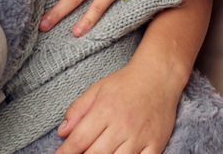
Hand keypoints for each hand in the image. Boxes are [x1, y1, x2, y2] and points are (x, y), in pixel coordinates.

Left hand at [53, 61, 178, 153]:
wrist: (159, 76)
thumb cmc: (126, 83)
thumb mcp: (97, 89)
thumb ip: (78, 110)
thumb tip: (62, 132)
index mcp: (105, 110)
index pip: (79, 140)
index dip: (66, 153)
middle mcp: (122, 125)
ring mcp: (140, 136)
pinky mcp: (156, 144)